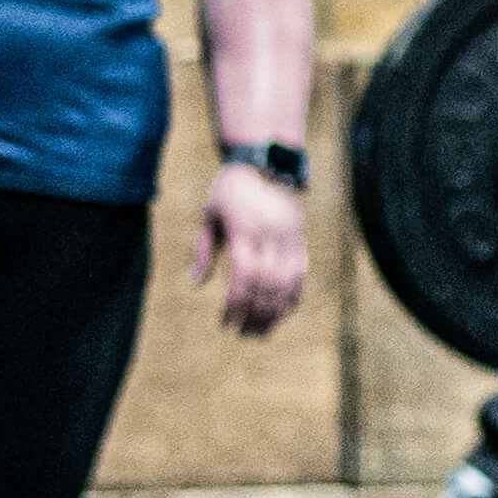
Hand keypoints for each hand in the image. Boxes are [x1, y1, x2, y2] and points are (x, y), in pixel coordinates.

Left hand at [193, 163, 309, 337]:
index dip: (236, 303)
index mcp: (244, 229)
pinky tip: (283, 313)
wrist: (268, 162)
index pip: (244, 276)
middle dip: (255, 314)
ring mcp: (289, 238)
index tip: (226, 322)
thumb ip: (203, 249)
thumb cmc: (231, 190)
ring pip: (286, 283)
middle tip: (244, 335)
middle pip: (266, 285)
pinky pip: (301, 274)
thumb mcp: (209, 214)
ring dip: (274, 311)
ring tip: (262, 331)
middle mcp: (270, 235)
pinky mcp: (300, 239)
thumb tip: (195, 282)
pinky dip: (293, 296)